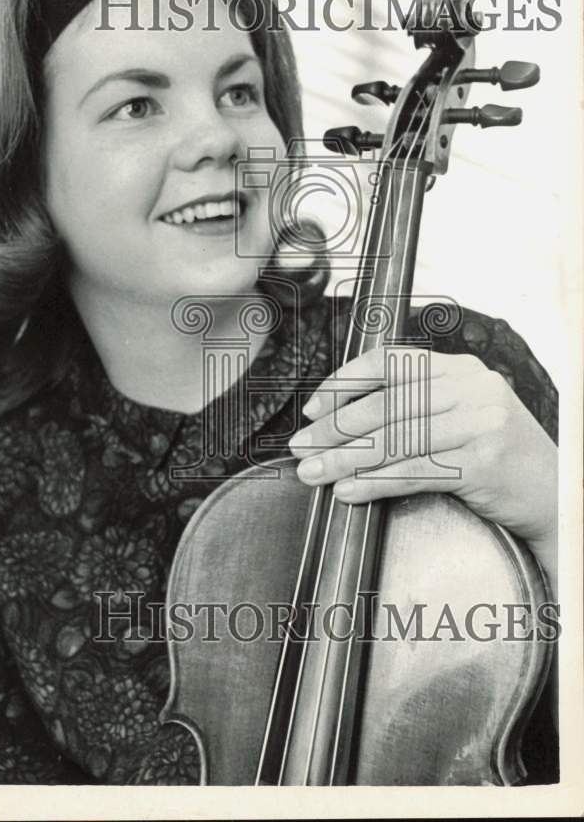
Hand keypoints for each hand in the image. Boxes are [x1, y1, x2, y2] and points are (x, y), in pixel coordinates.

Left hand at [289, 347, 557, 588]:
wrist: (556, 495)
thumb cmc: (497, 458)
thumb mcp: (460, 416)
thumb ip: (414, 407)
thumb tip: (342, 421)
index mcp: (459, 369)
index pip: (389, 362)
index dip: (344, 384)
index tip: (313, 409)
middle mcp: (471, 386)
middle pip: (385, 404)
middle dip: (334, 429)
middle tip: (301, 447)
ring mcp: (481, 421)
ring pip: (394, 439)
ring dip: (345, 459)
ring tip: (314, 473)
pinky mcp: (484, 460)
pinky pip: (414, 470)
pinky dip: (374, 482)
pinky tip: (348, 491)